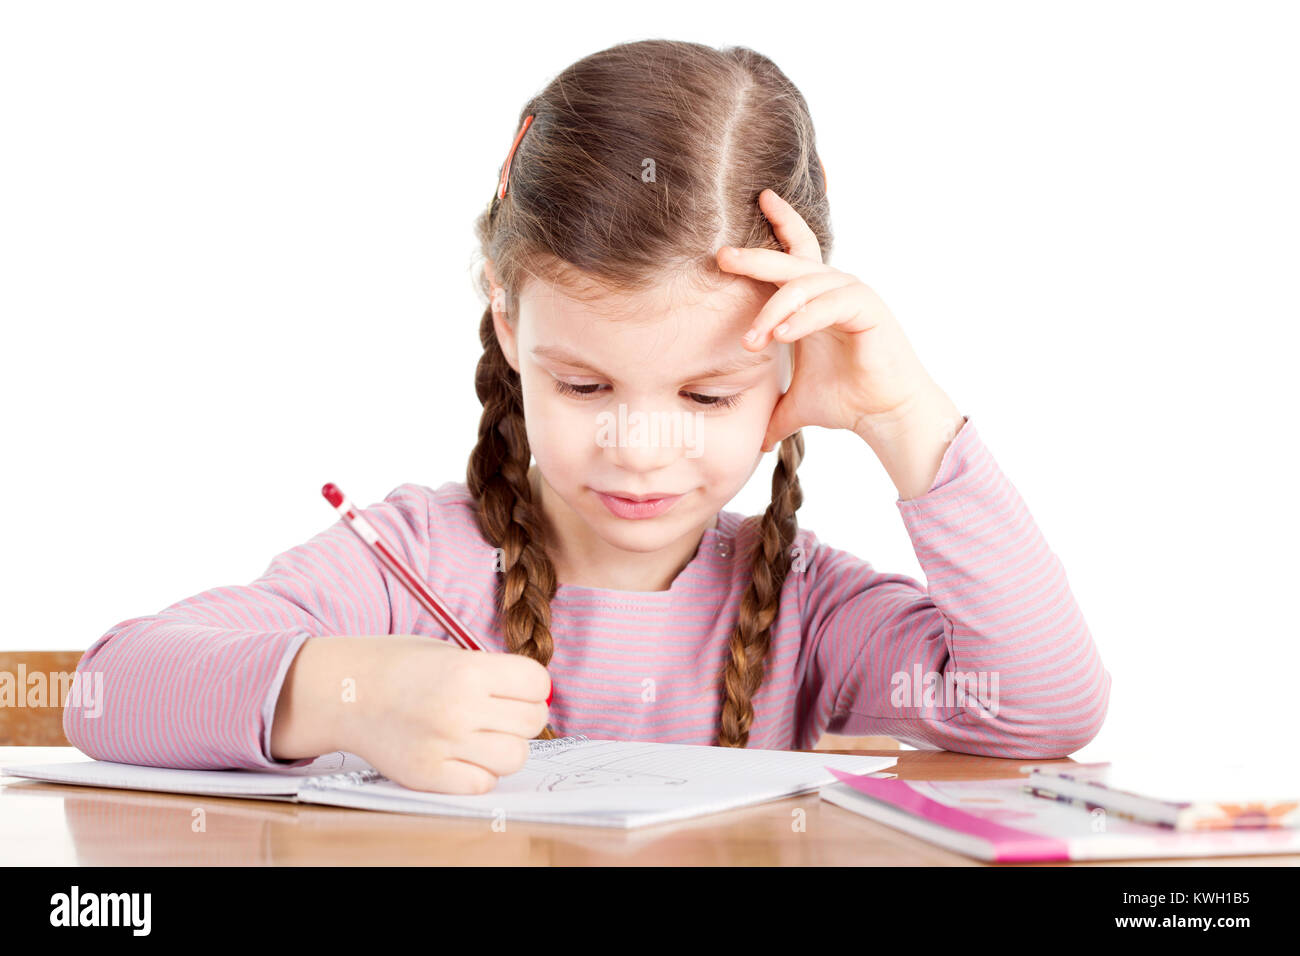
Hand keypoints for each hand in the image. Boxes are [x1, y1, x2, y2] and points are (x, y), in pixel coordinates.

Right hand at [344, 635, 550, 793]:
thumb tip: (536, 697)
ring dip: (506, 747)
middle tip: (501, 712)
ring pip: (515, 757)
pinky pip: (482, 783)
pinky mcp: (427, 775)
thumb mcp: (450, 653)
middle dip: (523, 715)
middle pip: (532, 721)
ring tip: (483, 735)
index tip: (519, 687)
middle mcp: (459, 709)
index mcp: (468, 670)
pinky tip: (463, 755)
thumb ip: (492, 674)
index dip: (532, 686)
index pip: (537, 683)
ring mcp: (443, 745)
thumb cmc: (400, 666)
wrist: (344, 691)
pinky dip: (481, 772)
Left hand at [716, 188, 941, 451]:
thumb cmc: (847, 401)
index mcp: (817, 299)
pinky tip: (781, 334)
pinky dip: (803, 317)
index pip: (797, 252)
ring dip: (773, 311)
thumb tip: (753, 440)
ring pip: (805, 286)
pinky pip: (829, 304)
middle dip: (756, 257)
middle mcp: (835, 290)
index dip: (782, 223)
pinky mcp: (868, 310)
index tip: (761, 198)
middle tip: (724, 256)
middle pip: (792, 261)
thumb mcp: (797, 402)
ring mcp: (853, 296)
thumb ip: (772, 410)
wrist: (885, 417)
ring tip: (752, 341)